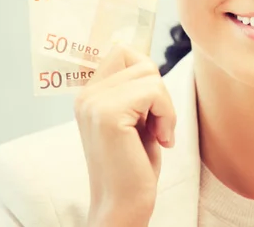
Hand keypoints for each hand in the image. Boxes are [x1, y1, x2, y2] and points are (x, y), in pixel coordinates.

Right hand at [74, 45, 175, 226]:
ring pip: (150, 75)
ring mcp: (93, 102)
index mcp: (89, 92)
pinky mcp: (108, 114)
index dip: (146, 70)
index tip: (152, 102)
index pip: (121, 49)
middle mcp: (86, 94)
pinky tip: (161, 140)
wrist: (124, 204)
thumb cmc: (135, 163)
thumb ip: (134, 87)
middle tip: (156, 124)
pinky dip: (168, 115)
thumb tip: (146, 55)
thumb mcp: (135, 116)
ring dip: (165, 106)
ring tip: (157, 133)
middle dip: (159, 91)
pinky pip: (154, 92)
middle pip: (141, 61)